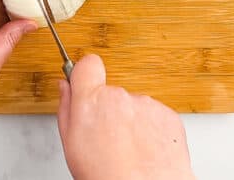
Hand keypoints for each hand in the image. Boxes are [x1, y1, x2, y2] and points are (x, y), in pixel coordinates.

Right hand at [57, 55, 193, 179]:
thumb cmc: (107, 173)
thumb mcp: (71, 142)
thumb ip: (66, 107)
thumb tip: (66, 88)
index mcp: (91, 100)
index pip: (88, 65)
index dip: (85, 73)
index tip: (84, 82)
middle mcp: (119, 96)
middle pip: (110, 92)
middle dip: (108, 109)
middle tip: (106, 136)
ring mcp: (146, 104)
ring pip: (133, 105)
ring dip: (130, 120)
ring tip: (127, 148)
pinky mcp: (168, 114)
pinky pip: (154, 115)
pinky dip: (149, 129)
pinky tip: (143, 148)